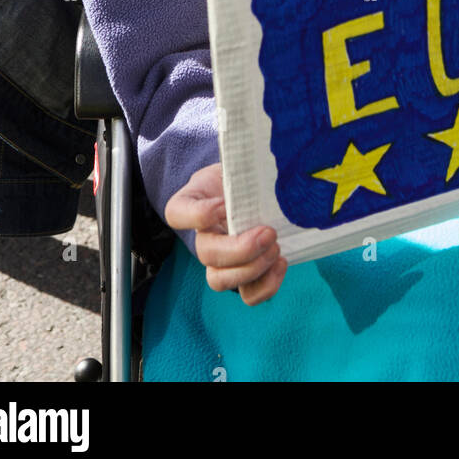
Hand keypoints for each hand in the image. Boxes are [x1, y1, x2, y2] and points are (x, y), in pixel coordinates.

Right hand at [165, 163, 286, 305]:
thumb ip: (239, 164)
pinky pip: (247, 294)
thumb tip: (258, 166)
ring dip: (252, 269)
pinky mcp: (243, 276)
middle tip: (268, 232)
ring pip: (221, 280)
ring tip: (275, 248)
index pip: (177, 214)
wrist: (253, 193)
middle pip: (206, 254)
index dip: (201, 214)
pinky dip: (267, 284)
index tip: (225, 203)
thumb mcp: (235, 163)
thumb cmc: (240, 177)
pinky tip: (281, 262)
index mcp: (191, 205)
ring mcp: (220, 261)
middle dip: (240, 248)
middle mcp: (202, 237)